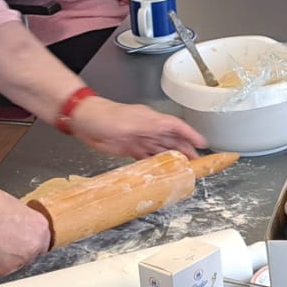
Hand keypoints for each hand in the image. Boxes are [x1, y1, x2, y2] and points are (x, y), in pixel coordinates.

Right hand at [0, 185, 52, 276]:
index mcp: (40, 229)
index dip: (27, 240)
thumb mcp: (13, 206)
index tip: (20, 239)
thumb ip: (22, 222)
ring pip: (13, 264)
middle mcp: (33, 248)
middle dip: (17, 250)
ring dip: (4, 258)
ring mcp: (17, 263)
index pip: (41, 241)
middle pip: (30, 255)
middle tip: (2, 241)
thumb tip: (17, 228)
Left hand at [68, 97, 202, 159]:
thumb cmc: (106, 116)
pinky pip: (146, 156)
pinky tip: (162, 170)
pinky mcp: (128, 147)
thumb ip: (152, 126)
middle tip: (197, 163)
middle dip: (186, 150)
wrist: (82, 120)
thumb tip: (173, 130)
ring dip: (173, 158)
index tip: (203, 144)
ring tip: (184, 169)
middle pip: (172, 139)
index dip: (191, 135)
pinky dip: (156, 163)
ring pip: (161, 149)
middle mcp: (148, 128)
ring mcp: (138, 138)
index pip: (176, 126)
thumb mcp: (131, 121)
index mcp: (151, 120)